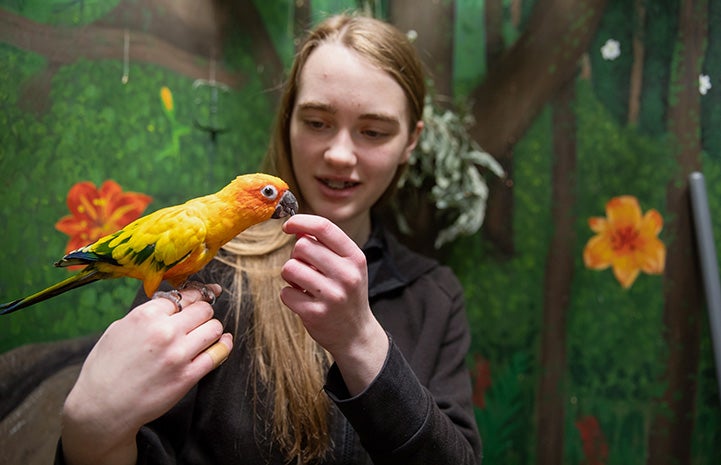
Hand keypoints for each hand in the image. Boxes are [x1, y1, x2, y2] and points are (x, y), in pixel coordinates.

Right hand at [61, 284, 230, 464]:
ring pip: (214, 328)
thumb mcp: (119, 329)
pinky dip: (224, 346)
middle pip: (203, 309)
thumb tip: (172, 304)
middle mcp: (164, 332)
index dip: (192, 298)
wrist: (102, 407)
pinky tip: (223, 343)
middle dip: (203, 312)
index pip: (183, 296)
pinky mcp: (188, 376)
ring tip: (205, 334)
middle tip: (199, 319)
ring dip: (212, 329)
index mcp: (145, 316)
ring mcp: (178, 354)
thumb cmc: (106, 368)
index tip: (201, 296)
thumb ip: (147, 315)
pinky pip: (218, 354)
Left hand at [280, 215, 387, 394]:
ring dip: (290, 275)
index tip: (289, 225)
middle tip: (305, 267)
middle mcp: (346, 275)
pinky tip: (304, 300)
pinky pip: (286, 292)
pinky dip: (289, 295)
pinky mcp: (315, 314)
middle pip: (302, 246)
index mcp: (355, 258)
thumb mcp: (347, 266)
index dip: (301, 221)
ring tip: (304, 284)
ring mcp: (331, 296)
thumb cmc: (347, 293)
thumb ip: (325, 246)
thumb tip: (297, 229)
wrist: (355, 333)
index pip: (324, 227)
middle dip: (296, 254)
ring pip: (290, 268)